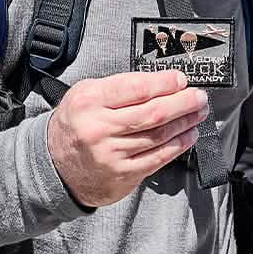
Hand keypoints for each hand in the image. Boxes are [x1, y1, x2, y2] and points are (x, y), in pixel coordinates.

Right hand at [46, 69, 209, 207]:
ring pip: (159, 135)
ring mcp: (111, 154)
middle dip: (183, 103)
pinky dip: (178, 145)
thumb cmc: (77, 123)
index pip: (136, 88)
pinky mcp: (122, 174)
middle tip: (198, 96)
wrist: (54, 165)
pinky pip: (157, 157)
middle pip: (153, 113)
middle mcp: (99, 128)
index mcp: (90, 101)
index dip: (164, 83)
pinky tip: (189, 135)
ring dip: (185, 122)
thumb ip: (120, 86)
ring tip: (198, 112)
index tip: (181, 79)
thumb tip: (161, 81)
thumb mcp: (86, 94)